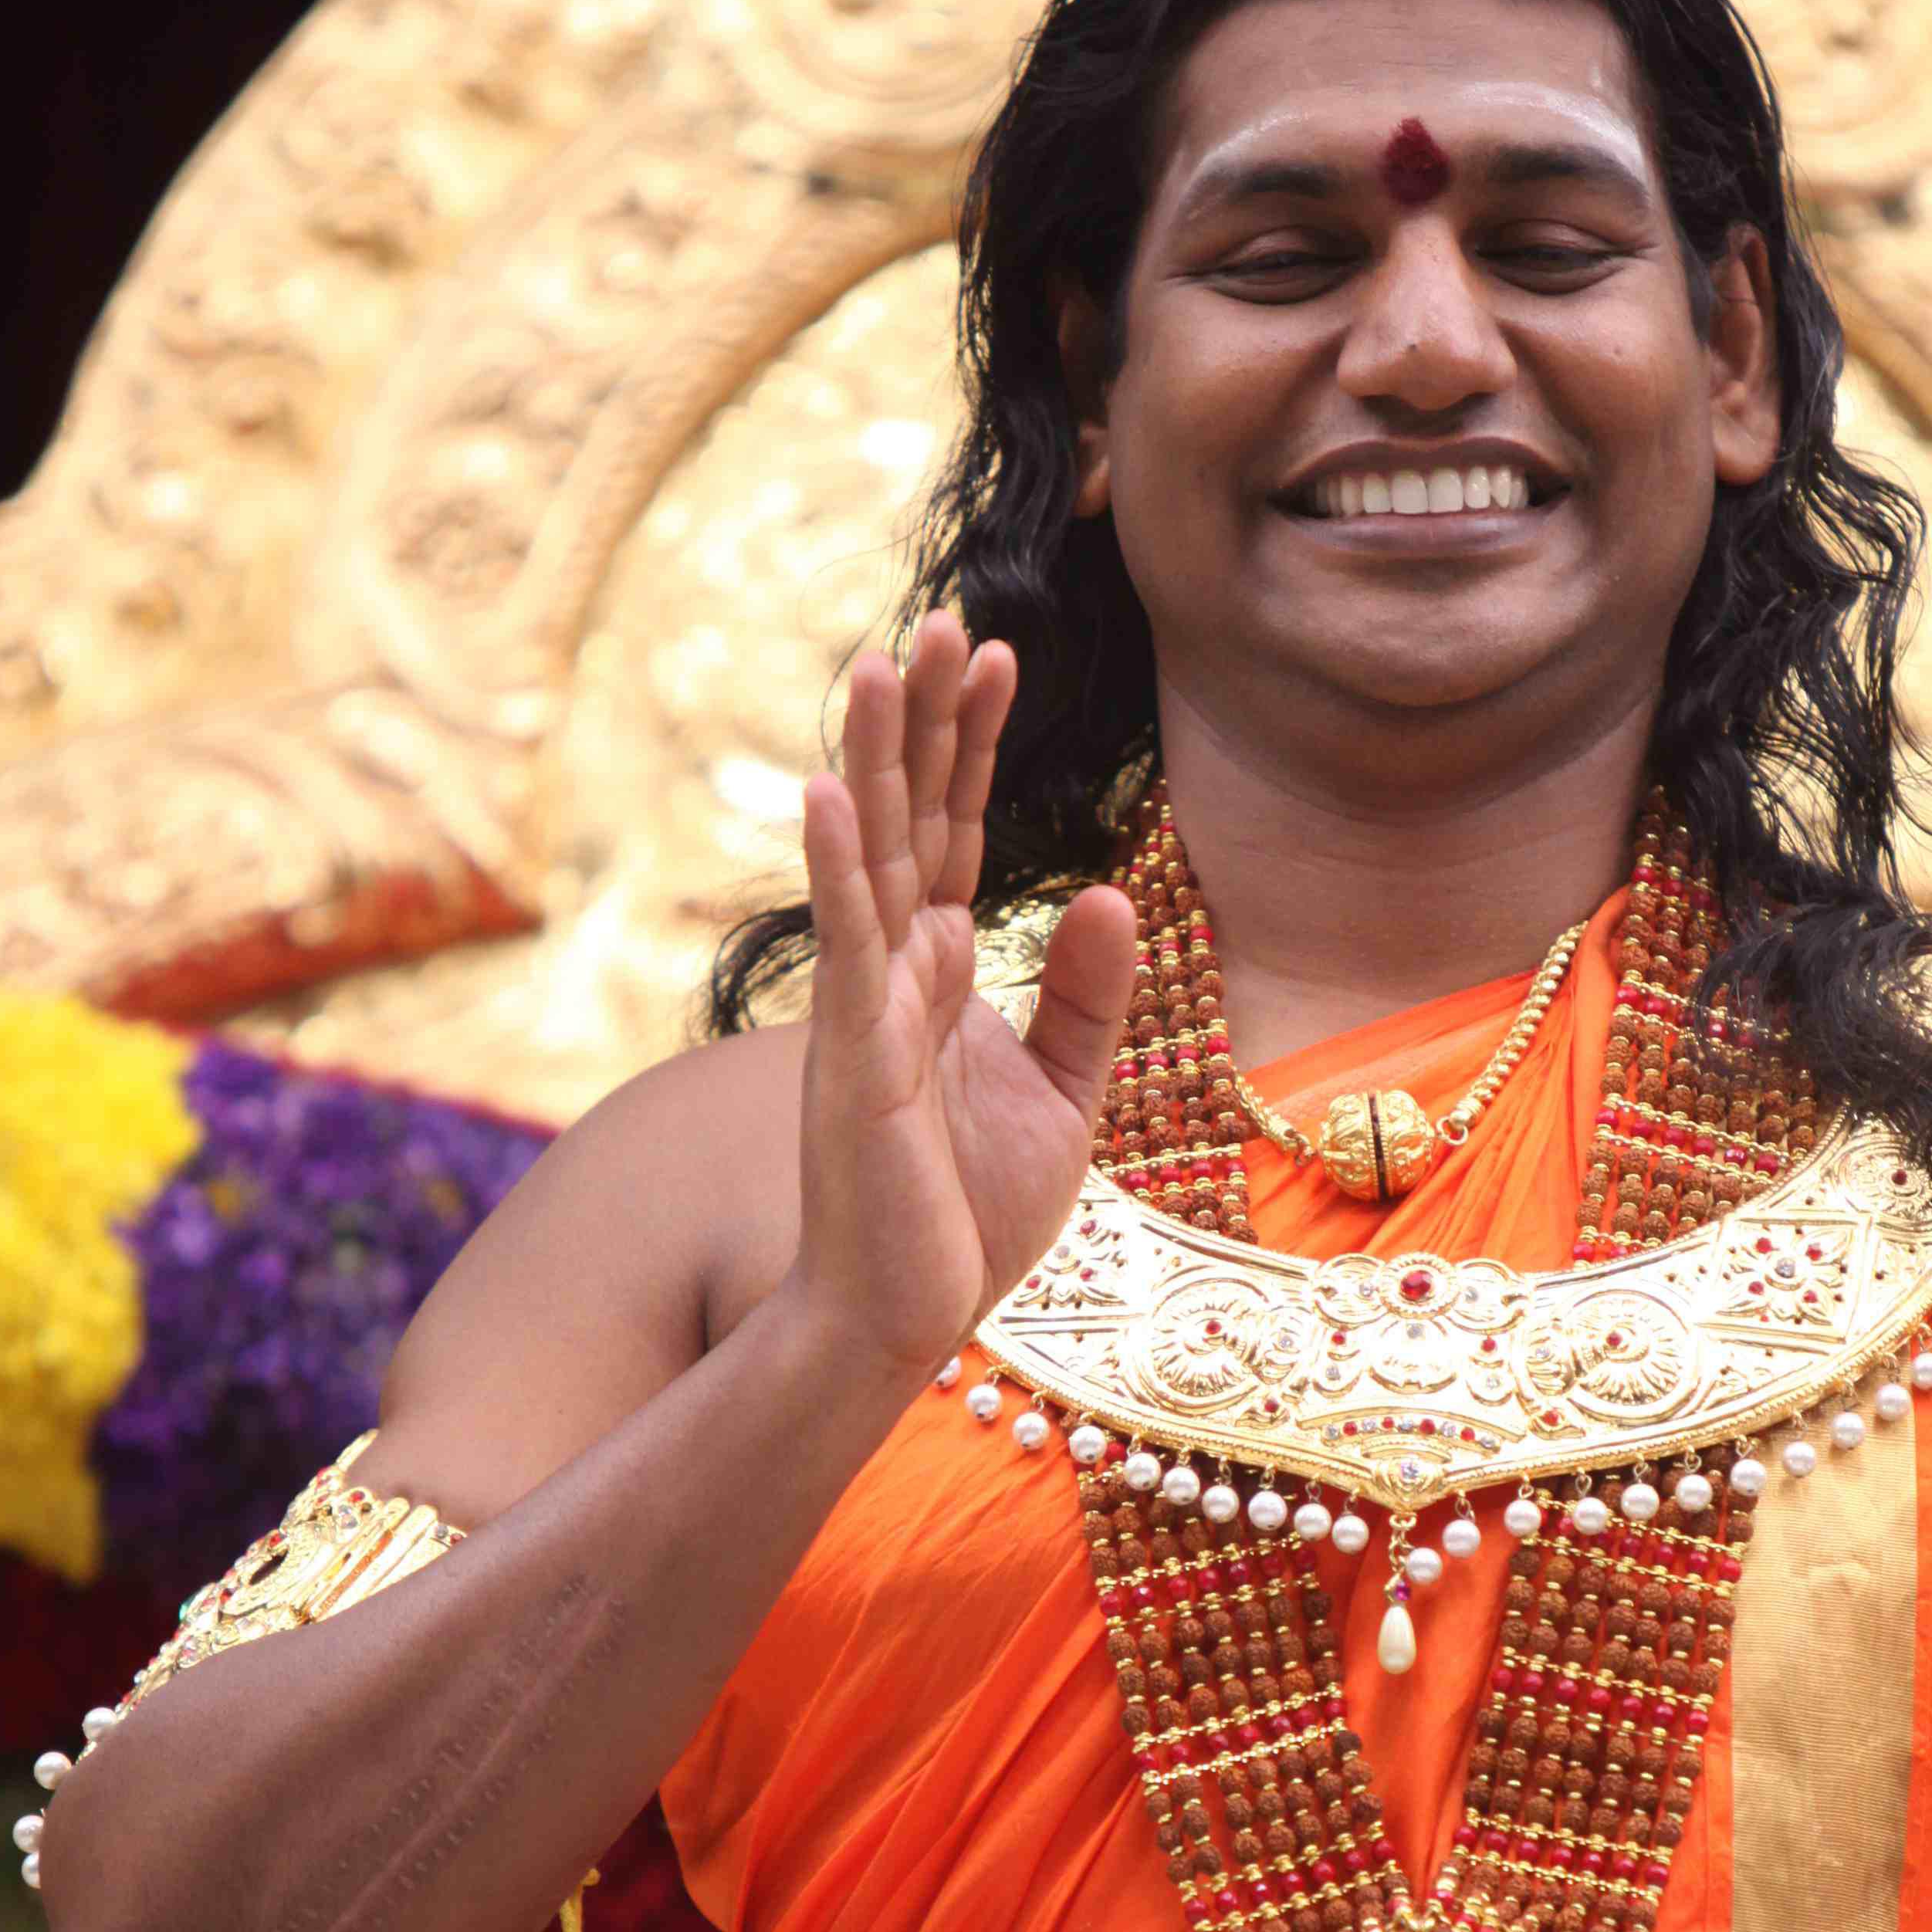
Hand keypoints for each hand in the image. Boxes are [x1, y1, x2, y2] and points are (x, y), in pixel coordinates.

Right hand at [789, 615, 1137, 1386]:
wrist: (906, 1317)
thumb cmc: (965, 1216)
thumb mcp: (1062, 1093)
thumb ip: (1085, 996)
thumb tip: (1108, 895)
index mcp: (938, 972)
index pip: (955, 830)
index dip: (973, 741)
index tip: (997, 652)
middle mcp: (893, 972)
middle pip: (910, 817)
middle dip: (928, 719)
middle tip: (949, 614)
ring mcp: (866, 1008)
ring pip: (867, 858)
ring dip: (870, 760)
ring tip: (876, 661)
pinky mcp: (855, 1058)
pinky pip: (845, 946)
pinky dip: (834, 867)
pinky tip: (823, 792)